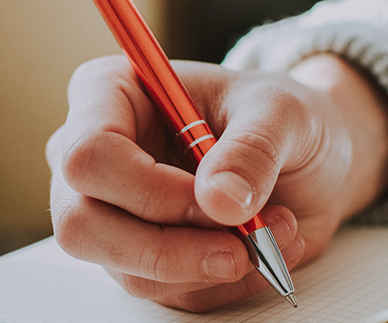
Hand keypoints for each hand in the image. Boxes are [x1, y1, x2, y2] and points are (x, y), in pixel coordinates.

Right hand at [46, 53, 387, 311]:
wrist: (306, 157)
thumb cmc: (279, 117)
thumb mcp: (282, 113)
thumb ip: (252, 149)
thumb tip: (220, 200)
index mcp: (108, 94)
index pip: (88, 154)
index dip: (148, 189)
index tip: (215, 199)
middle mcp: (94, 157)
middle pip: (81, 224)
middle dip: (169, 248)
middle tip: (240, 243)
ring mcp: (109, 213)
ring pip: (126, 270)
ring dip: (210, 264)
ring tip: (271, 230)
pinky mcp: (138, 258)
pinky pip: (166, 292)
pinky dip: (223, 280)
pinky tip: (260, 245)